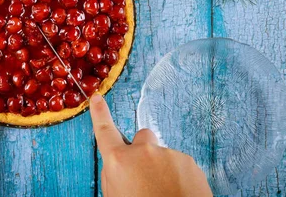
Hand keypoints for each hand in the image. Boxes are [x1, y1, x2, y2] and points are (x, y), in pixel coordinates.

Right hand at [89, 94, 212, 196]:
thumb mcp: (114, 195)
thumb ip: (114, 174)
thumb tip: (119, 162)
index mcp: (119, 161)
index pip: (104, 131)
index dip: (99, 114)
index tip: (97, 99)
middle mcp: (143, 152)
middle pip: (141, 138)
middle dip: (142, 150)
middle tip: (145, 175)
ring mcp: (167, 154)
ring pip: (161, 154)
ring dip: (162, 167)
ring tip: (164, 191)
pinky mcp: (188, 161)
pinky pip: (178, 163)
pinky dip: (178, 175)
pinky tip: (177, 191)